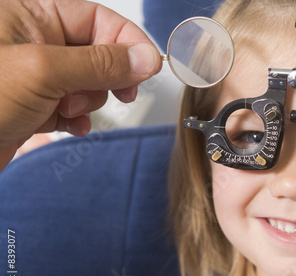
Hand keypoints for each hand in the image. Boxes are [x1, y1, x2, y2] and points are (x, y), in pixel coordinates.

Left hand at [0, 0, 161, 169]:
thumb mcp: (44, 71)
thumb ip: (100, 62)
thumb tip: (145, 57)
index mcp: (30, 13)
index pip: (97, 18)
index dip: (127, 42)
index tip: (148, 67)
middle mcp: (33, 41)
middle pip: (97, 51)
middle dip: (106, 76)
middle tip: (119, 93)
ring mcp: (34, 75)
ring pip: (88, 82)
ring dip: (87, 101)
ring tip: (66, 110)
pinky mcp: (33, 104)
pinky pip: (72, 106)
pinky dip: (77, 118)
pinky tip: (67, 125)